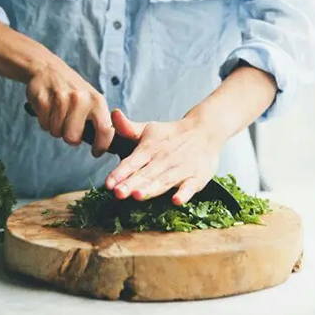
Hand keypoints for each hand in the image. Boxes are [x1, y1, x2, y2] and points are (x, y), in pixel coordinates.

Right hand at [25, 55, 113, 155]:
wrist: (48, 69)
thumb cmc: (73, 91)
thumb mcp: (92, 99)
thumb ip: (99, 119)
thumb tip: (105, 144)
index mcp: (97, 101)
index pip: (105, 130)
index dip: (101, 146)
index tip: (96, 152)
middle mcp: (81, 99)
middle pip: (72, 138)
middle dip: (69, 137)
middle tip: (68, 125)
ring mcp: (61, 98)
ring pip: (56, 132)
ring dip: (55, 127)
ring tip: (58, 113)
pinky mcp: (43, 98)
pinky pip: (43, 124)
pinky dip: (44, 121)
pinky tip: (48, 108)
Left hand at [104, 109, 223, 204]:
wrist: (205, 130)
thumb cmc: (171, 134)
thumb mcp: (149, 129)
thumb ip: (128, 127)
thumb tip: (113, 114)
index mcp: (150, 148)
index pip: (132, 161)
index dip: (120, 172)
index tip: (108, 183)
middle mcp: (164, 159)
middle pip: (146, 174)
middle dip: (132, 184)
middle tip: (118, 193)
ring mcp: (181, 169)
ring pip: (164, 180)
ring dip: (152, 188)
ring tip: (138, 195)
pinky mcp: (197, 177)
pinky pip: (190, 186)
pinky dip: (184, 193)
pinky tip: (177, 200)